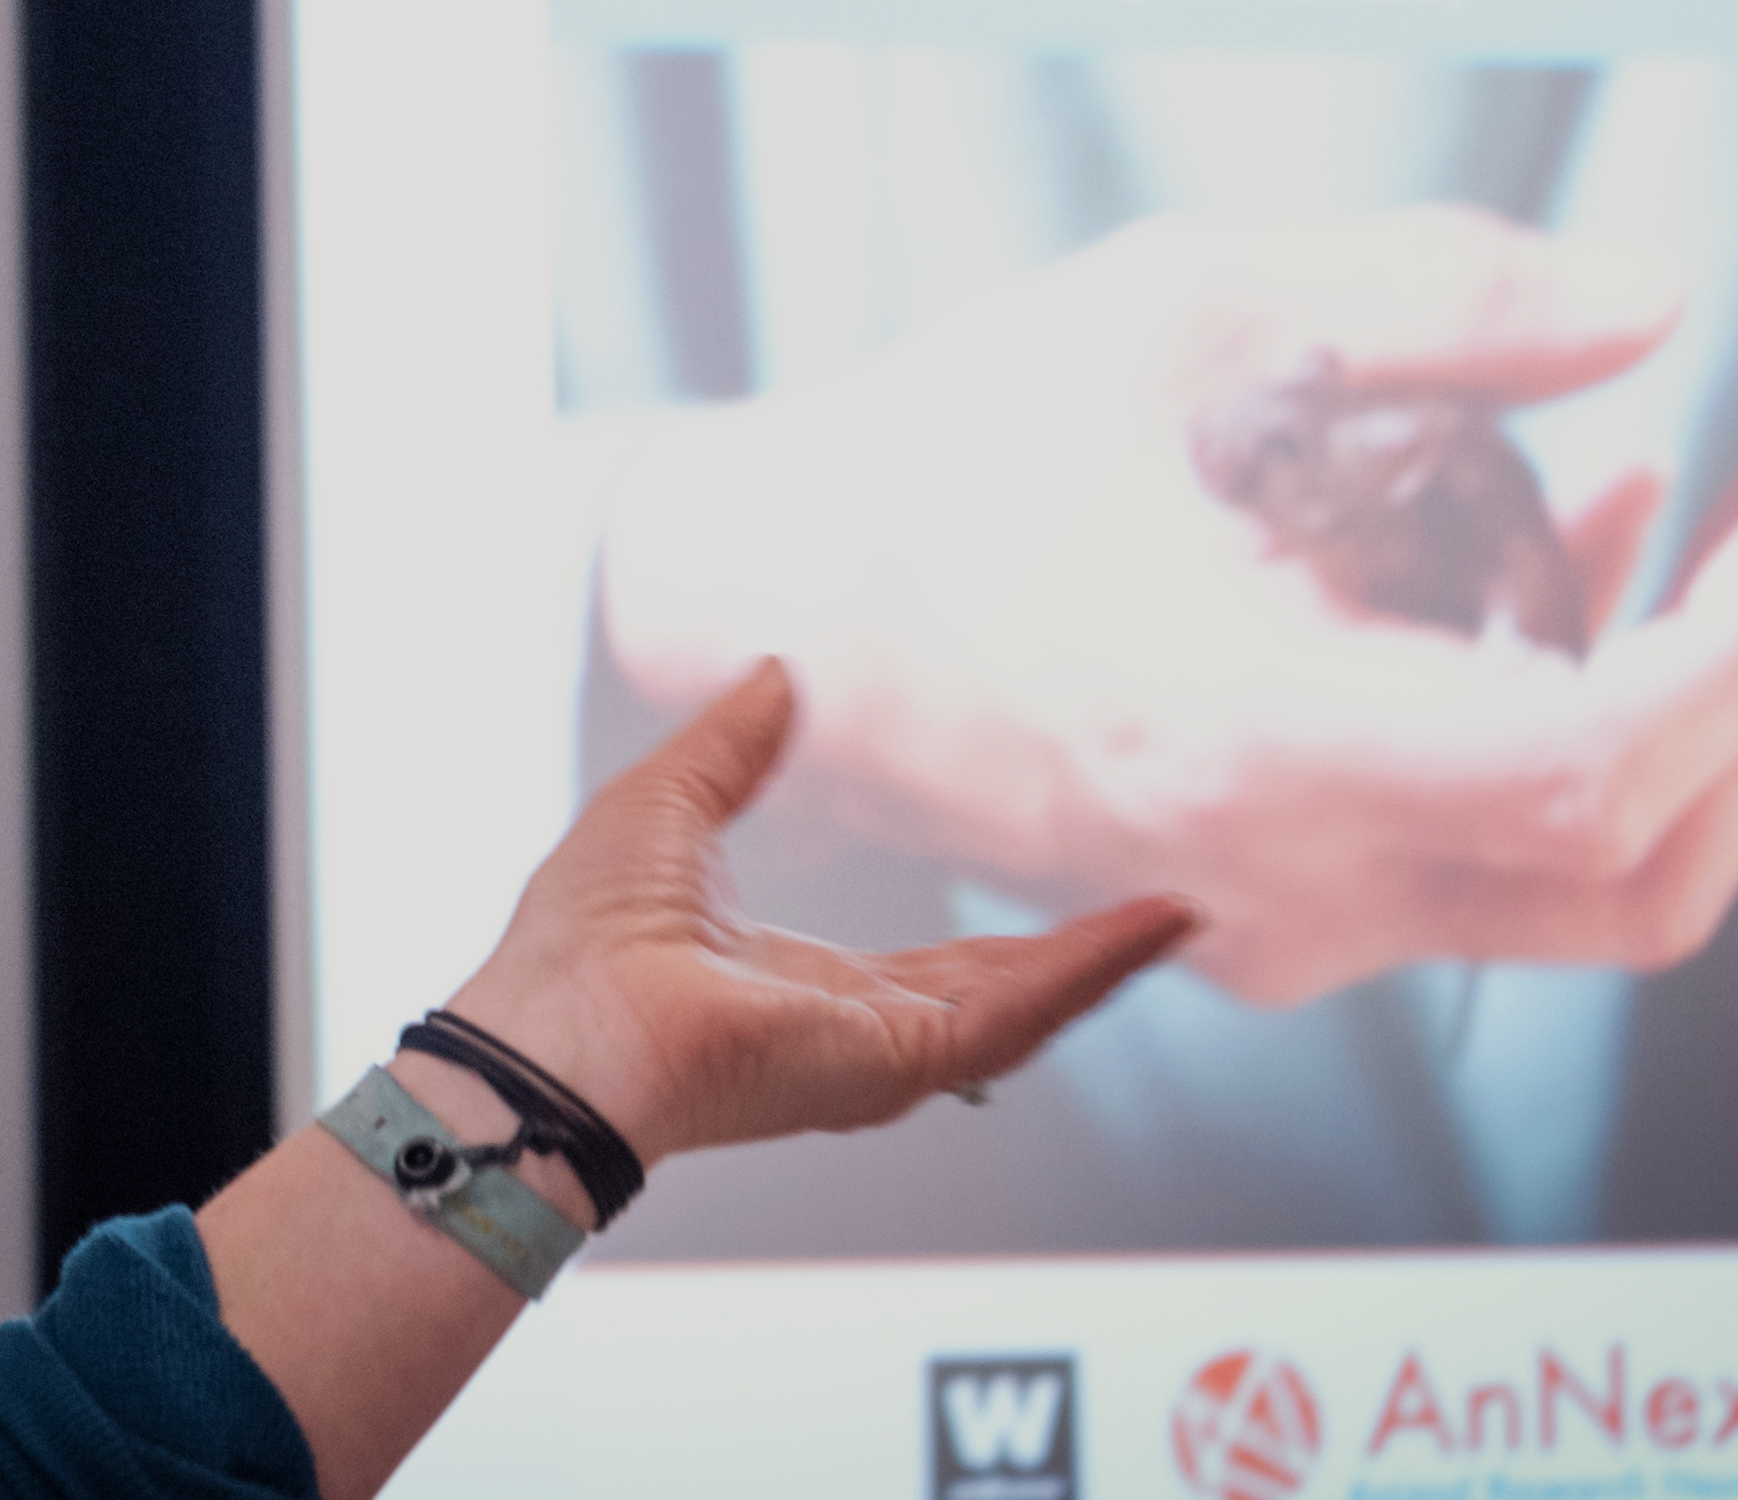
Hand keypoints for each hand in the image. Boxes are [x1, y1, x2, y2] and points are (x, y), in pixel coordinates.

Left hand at [441, 663, 1190, 1174]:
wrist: (560, 1025)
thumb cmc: (584, 930)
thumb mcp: (670, 802)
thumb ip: (733, 745)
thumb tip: (776, 673)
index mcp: (802, 987)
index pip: (928, 970)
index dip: (1002, 941)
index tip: (1063, 901)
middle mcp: (852, 1033)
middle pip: (995, 995)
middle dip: (1080, 957)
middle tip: (1159, 911)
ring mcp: (880, 1056)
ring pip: (1022, 1009)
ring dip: (1102, 961)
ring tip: (1177, 914)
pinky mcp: (896, 1063)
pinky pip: (1012, 1021)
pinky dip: (1084, 974)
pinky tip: (1144, 930)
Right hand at [594, 207, 1737, 1006]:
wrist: (771, 607)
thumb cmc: (947, 451)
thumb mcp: (1178, 305)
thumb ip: (1430, 293)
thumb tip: (1647, 306)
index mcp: (1242, 733)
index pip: (1594, 762)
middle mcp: (1275, 874)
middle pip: (1643, 862)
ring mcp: (1274, 921)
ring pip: (1588, 888)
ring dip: (1699, 714)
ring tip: (1707, 512)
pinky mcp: (1268, 913)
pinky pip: (1491, 868)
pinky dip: (1583, 732)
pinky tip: (1574, 559)